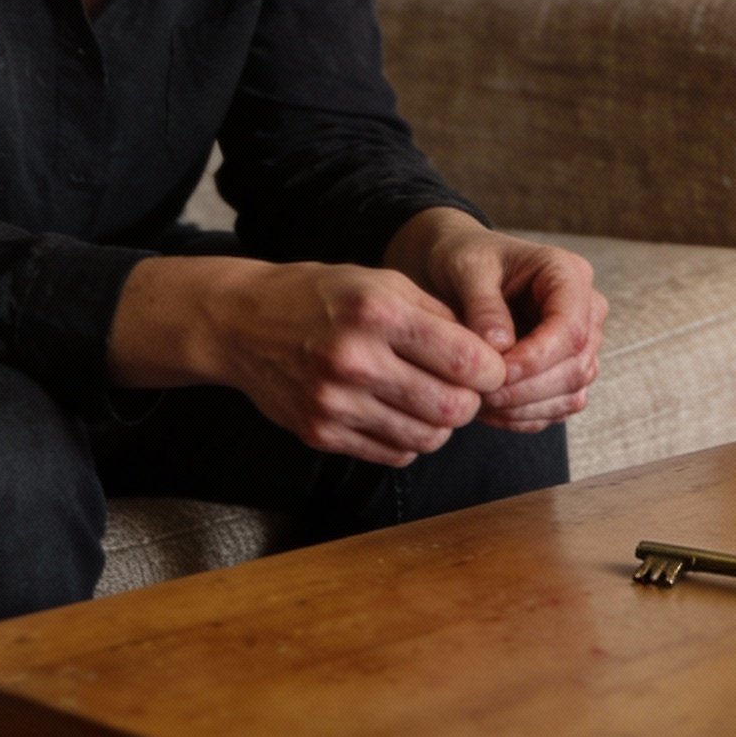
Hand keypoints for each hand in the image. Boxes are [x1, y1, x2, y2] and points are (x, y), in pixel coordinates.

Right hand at [205, 259, 508, 467]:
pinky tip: (398, 412)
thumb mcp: (382, 281)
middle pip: (452, 408)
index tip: (489, 367)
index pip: (465, 360)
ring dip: (440, 424)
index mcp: (378, 312)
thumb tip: (490, 355)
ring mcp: (335, 403)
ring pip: (426, 438)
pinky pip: (393, 454)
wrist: (244, 322)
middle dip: (470, 401)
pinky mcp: (321, 434)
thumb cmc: (323, 295)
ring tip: (430, 398)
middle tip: (463, 387)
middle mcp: (355, 360)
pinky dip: (408, 439)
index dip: (491, 370)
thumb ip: (437, 315)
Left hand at [383, 212, 606, 434]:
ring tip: (480, 403)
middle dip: (528, 389)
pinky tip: (490, 410)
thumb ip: (484, 305)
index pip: (570, 328)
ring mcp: (582, 343)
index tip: (496, 373)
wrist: (461, 272)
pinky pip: (558, 407)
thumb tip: (501, 348)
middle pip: (577, 365)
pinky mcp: (567, 371)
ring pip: (572, 392)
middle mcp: (586, 309)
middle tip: (481, 395)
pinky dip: (525, 416)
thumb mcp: (466, 269)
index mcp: (568, 273)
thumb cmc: (466, 259)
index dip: (536, 358)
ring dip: (526, 407)